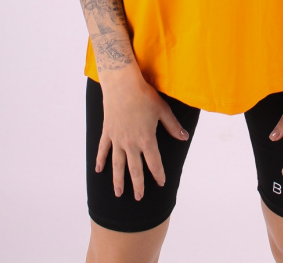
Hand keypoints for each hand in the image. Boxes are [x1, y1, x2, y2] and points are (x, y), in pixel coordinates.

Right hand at [96, 70, 189, 199]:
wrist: (122, 85)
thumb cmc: (144, 96)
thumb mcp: (163, 110)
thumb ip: (172, 126)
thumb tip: (184, 137)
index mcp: (146, 139)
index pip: (154, 162)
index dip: (158, 174)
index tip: (161, 183)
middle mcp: (131, 143)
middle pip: (135, 169)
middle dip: (138, 184)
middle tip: (139, 197)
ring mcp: (117, 139)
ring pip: (118, 164)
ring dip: (118, 180)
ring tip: (118, 193)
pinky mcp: (108, 132)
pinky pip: (103, 149)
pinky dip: (101, 160)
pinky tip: (99, 170)